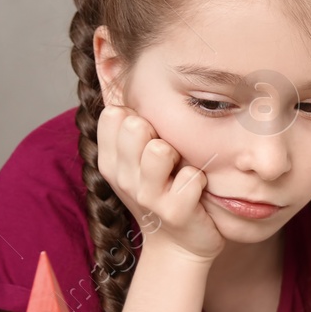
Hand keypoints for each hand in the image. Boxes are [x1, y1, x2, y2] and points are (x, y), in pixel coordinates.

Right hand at [96, 103, 224, 263]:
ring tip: (180, 172)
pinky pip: (192, 177)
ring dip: (179, 157)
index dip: (138, 117)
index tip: (150, 138)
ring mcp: (147, 198)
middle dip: (158, 133)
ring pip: (160, 150)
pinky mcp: (175, 213)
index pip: (113, 114)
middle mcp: (122, 178)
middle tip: (169, 158)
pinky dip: (200, 181)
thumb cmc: (163, 193)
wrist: (181, 245)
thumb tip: (112, 65)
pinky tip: (197, 192)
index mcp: (110, 161)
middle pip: (135, 125)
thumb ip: (130, 124)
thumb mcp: (138, 160)